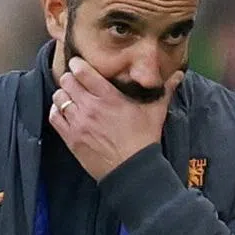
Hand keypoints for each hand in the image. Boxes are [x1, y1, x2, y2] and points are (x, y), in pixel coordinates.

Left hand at [49, 57, 182, 180]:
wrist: (132, 169)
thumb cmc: (144, 140)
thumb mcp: (156, 112)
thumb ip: (164, 91)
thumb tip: (179, 76)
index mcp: (109, 96)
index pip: (83, 71)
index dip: (78, 65)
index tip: (79, 65)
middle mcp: (90, 107)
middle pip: (67, 81)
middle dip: (70, 79)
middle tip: (76, 83)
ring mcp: (79, 123)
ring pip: (59, 97)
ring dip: (63, 95)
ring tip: (70, 98)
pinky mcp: (71, 138)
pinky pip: (55, 117)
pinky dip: (57, 112)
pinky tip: (65, 113)